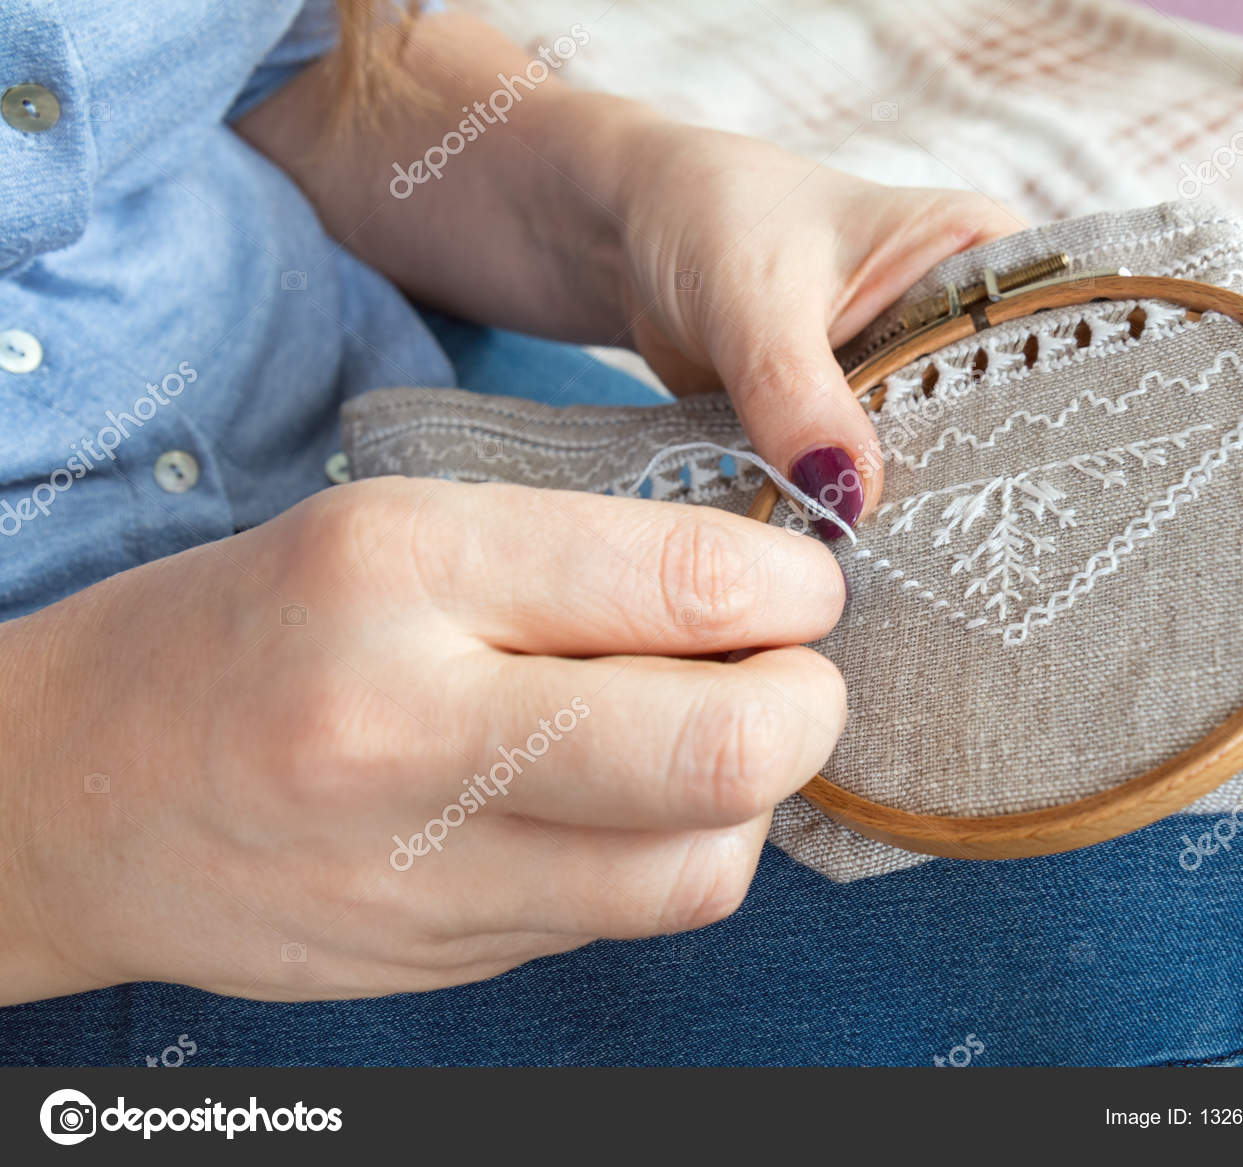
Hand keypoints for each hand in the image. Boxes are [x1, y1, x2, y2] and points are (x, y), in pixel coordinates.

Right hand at [0, 480, 845, 1002]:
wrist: (71, 792)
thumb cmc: (250, 632)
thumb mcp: (396, 531)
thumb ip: (579, 564)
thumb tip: (763, 592)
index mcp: (402, 571)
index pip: (684, 582)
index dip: (793, 587)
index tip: (802, 584)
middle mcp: (413, 726)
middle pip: (721, 750)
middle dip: (809, 704)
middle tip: (793, 671)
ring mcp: (426, 869)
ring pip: (701, 864)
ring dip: (753, 799)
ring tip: (711, 737)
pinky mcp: (443, 959)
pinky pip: (627, 915)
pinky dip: (675, 853)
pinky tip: (628, 801)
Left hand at [616, 125, 1021, 534]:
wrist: (625, 237)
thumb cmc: (706, 216)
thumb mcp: (756, 295)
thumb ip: (799, 393)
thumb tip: (848, 501)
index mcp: (982, 251)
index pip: (1049, 345)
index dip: (1041, 423)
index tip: (1030, 501)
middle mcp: (962, 318)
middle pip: (998, 421)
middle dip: (967, 488)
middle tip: (956, 566)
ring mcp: (912, 378)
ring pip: (931, 464)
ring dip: (906, 515)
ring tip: (907, 580)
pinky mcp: (857, 426)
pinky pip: (869, 485)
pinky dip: (852, 518)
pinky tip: (852, 565)